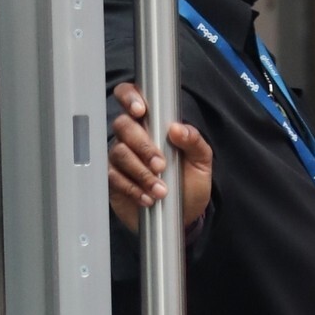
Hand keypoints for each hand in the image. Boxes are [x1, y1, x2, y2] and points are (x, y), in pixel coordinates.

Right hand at [107, 82, 213, 233]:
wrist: (184, 216)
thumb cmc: (190, 184)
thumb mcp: (201, 163)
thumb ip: (194, 142)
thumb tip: (177, 129)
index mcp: (153, 125)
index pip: (131, 97)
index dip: (129, 97)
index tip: (140, 111)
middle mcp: (132, 137)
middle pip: (123, 125)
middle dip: (143, 146)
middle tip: (160, 166)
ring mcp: (120, 158)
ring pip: (119, 152)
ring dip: (141, 172)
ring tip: (161, 191)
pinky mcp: (113, 179)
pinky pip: (114, 177)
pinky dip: (133, 188)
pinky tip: (148, 199)